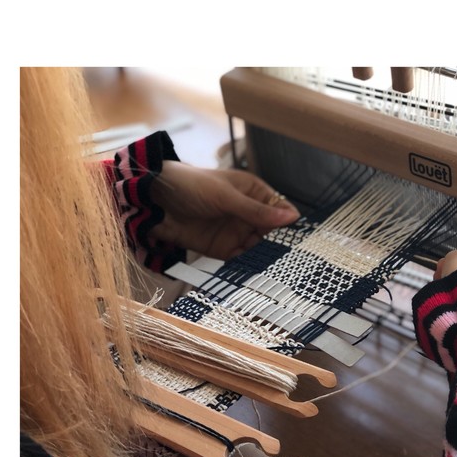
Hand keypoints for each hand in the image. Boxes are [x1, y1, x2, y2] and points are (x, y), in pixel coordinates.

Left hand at [149, 161, 300, 258]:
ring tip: (275, 266)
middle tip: (292, 257)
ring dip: (266, 257)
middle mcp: (247, 213)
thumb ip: (257, 211)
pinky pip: (241, 259)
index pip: (280, 208)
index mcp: (253, 192)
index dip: (290, 222)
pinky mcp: (222, 249)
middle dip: (281, 244)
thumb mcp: (227, 196)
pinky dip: (248, 265)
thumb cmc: (191, 186)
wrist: (154, 201)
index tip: (302, 237)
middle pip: (272, 232)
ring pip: (259, 248)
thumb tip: (291, 217)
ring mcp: (235, 232)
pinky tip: (255, 270)